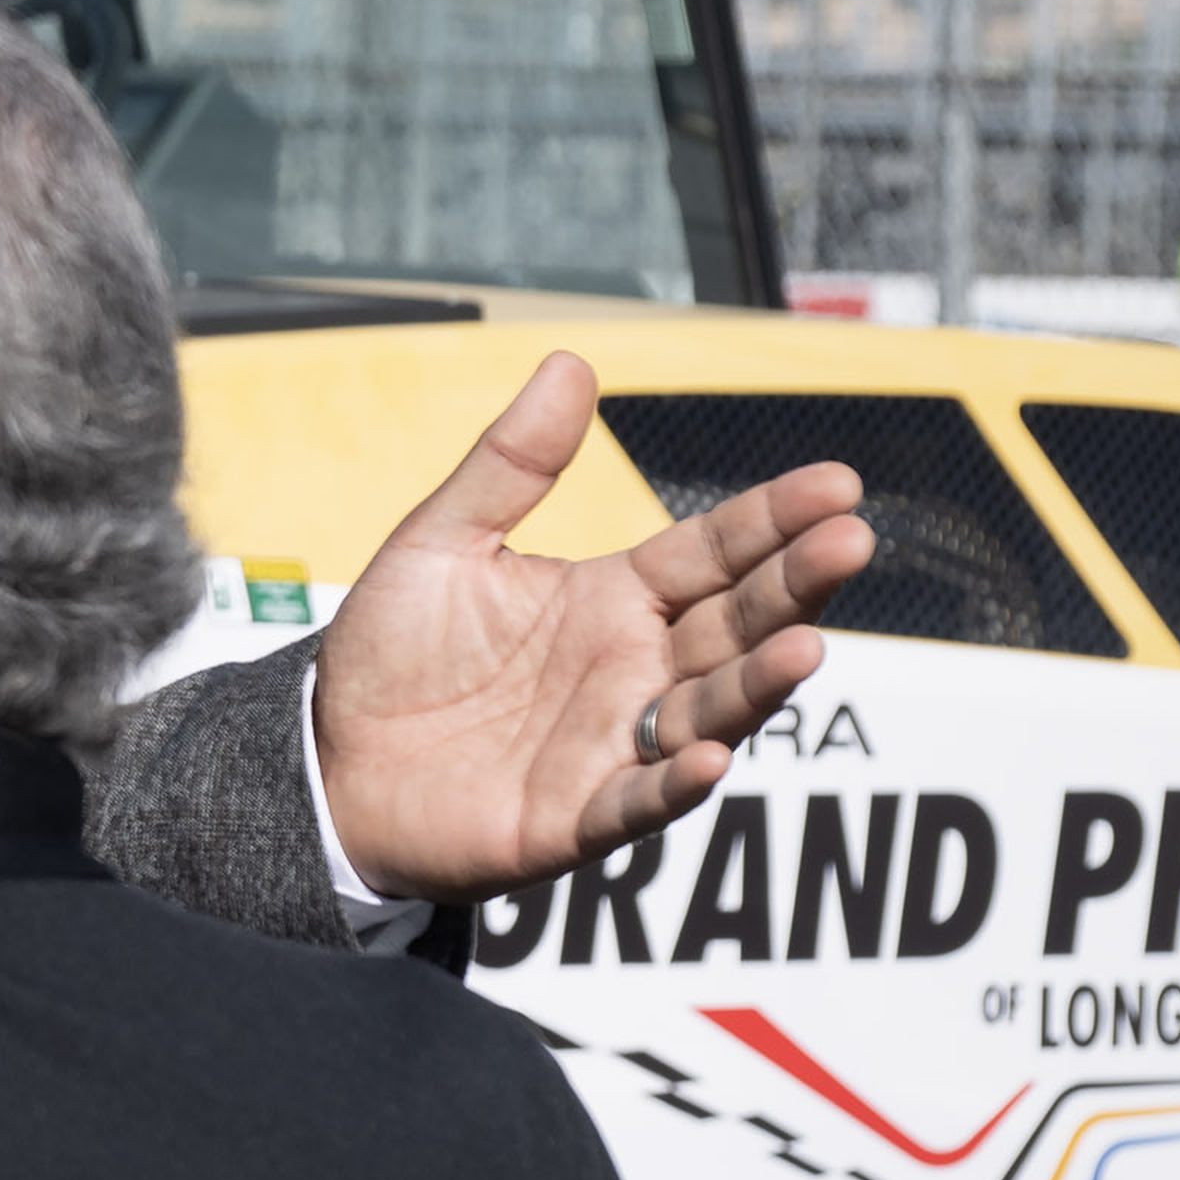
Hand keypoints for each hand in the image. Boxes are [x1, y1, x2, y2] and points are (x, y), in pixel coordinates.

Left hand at [311, 355, 872, 901]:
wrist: (326, 760)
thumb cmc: (391, 655)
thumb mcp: (441, 544)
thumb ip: (509, 464)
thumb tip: (570, 360)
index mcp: (614, 599)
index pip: (714, 552)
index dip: (773, 520)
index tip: (838, 483)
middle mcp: (632, 669)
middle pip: (735, 623)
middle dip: (795, 586)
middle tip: (852, 540)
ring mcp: (611, 745)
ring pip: (707, 710)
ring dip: (758, 683)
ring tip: (806, 646)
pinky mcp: (572, 818)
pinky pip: (637, 801)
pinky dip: (673, 783)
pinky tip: (708, 757)